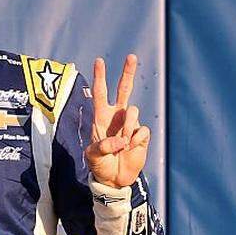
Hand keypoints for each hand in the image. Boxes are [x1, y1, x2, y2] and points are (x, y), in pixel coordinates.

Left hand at [83, 55, 150, 187]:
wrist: (114, 178)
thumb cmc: (99, 164)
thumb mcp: (93, 156)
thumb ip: (103, 146)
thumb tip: (121, 139)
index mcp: (101, 117)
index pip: (100, 92)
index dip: (100, 77)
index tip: (99, 61)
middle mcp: (116, 116)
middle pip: (124, 90)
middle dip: (127, 73)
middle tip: (131, 56)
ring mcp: (130, 125)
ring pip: (134, 112)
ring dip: (128, 127)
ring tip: (122, 144)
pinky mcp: (142, 135)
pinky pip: (142, 131)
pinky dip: (136, 140)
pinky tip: (131, 148)